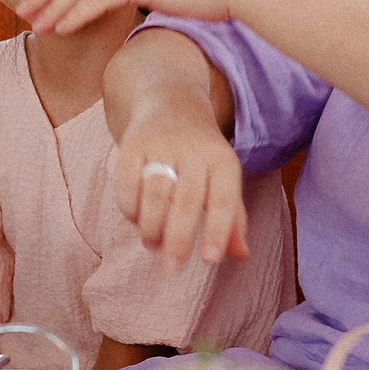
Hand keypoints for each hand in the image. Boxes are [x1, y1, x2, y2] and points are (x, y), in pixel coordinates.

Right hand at [114, 101, 249, 265]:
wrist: (170, 101)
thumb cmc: (201, 154)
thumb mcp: (222, 178)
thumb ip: (233, 217)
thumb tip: (241, 255)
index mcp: (223, 160)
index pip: (223, 199)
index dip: (218, 230)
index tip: (209, 261)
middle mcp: (194, 149)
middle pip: (186, 200)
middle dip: (178, 238)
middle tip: (172, 268)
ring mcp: (162, 144)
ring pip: (155, 193)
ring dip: (151, 226)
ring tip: (152, 245)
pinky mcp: (133, 142)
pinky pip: (127, 181)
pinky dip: (129, 206)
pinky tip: (135, 219)